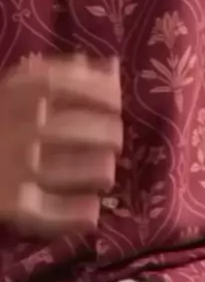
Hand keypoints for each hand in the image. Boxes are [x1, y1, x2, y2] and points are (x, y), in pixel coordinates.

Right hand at [0, 53, 122, 237]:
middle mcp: (19, 127)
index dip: (103, 94)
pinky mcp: (9, 204)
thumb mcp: (20, 87)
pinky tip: (92, 211)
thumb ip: (64, 72)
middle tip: (114, 139)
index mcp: (20, 92)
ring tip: (107, 170)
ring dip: (97, 170)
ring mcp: (14, 167)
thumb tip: (112, 66)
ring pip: (66, 169)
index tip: (116, 102)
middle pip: (75, 128)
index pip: (71, 85)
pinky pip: (46, 213)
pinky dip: (73, 215)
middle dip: (106, 133)